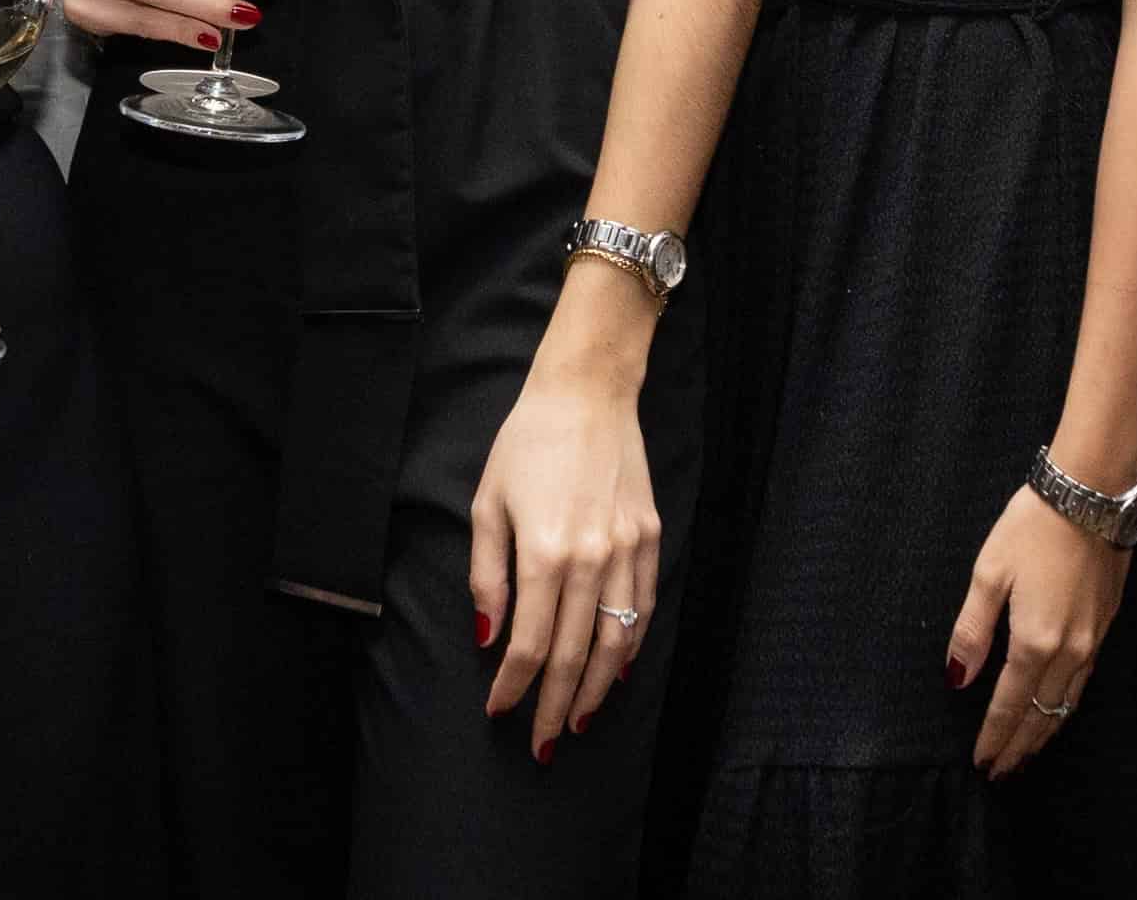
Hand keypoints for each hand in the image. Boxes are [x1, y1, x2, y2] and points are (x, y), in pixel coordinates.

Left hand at [469, 368, 659, 759]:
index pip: (528, 643)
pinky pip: (643, 608)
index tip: (498, 711)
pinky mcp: (649, 537)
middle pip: (574, 655)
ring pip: (617, 642)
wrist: (587, 394)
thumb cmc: (527, 445)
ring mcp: (626, 550)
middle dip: (552, 706)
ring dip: (596, 690)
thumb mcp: (487, 505)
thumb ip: (487, 576)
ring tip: (576, 720)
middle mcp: (590, 558)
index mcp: (543, 551)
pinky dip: (631, 647)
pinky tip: (615, 670)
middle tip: (540, 744)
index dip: (512, 685)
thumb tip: (488, 636)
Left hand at [948, 485, 1126, 776]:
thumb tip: (957, 678)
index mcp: (1035, 641)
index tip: (982, 763)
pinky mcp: (1106, 625)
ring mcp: (1093, 641)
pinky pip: (1083, 682)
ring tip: (1025, 753)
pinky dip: (1065, 706)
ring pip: (1067, 703)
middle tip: (1001, 772)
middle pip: (1042, 714)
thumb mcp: (990, 573)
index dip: (994, 737)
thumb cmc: (1032, 527)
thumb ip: (972, 630)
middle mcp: (1069, 651)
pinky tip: (1057, 708)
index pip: (1010, 705)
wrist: (1093, 495)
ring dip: (1045, 732)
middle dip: (1020, 747)